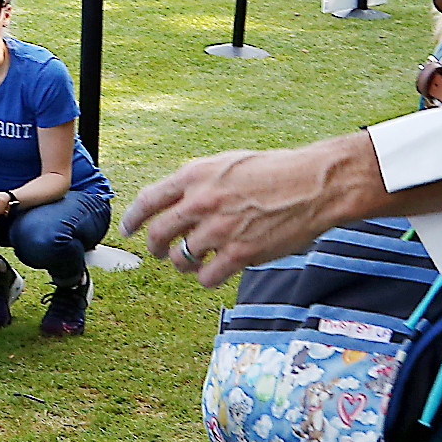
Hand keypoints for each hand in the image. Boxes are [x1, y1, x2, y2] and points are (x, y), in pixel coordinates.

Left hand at [122, 138, 377, 285]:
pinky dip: (207, 278)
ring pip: (181, 259)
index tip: (128, 229)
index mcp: (195, 175)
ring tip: (194, 261)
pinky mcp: (240, 254)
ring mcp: (219, 229)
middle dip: (153, 247)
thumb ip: (198, 181)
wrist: (314, 184)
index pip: (148, 200)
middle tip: (158, 252)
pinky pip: (207, 277)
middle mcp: (201, 202)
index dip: (133, 218)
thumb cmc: (275, 171)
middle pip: (158, 234)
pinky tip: (215, 272)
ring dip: (183, 264)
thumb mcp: (227, 163)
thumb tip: (177, 199)